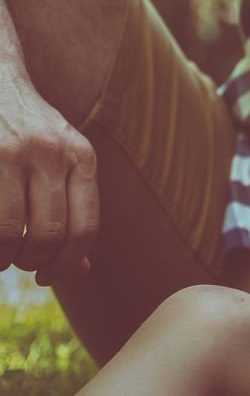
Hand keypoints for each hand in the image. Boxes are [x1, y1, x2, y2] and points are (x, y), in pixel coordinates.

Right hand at [0, 77, 97, 283]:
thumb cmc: (28, 131)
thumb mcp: (63, 159)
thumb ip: (75, 208)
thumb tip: (81, 271)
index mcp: (81, 157)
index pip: (85, 229)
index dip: (67, 264)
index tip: (49, 276)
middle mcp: (50, 154)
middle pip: (49, 236)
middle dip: (33, 262)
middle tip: (20, 261)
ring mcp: (11, 154)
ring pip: (11, 233)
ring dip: (3, 258)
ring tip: (0, 255)